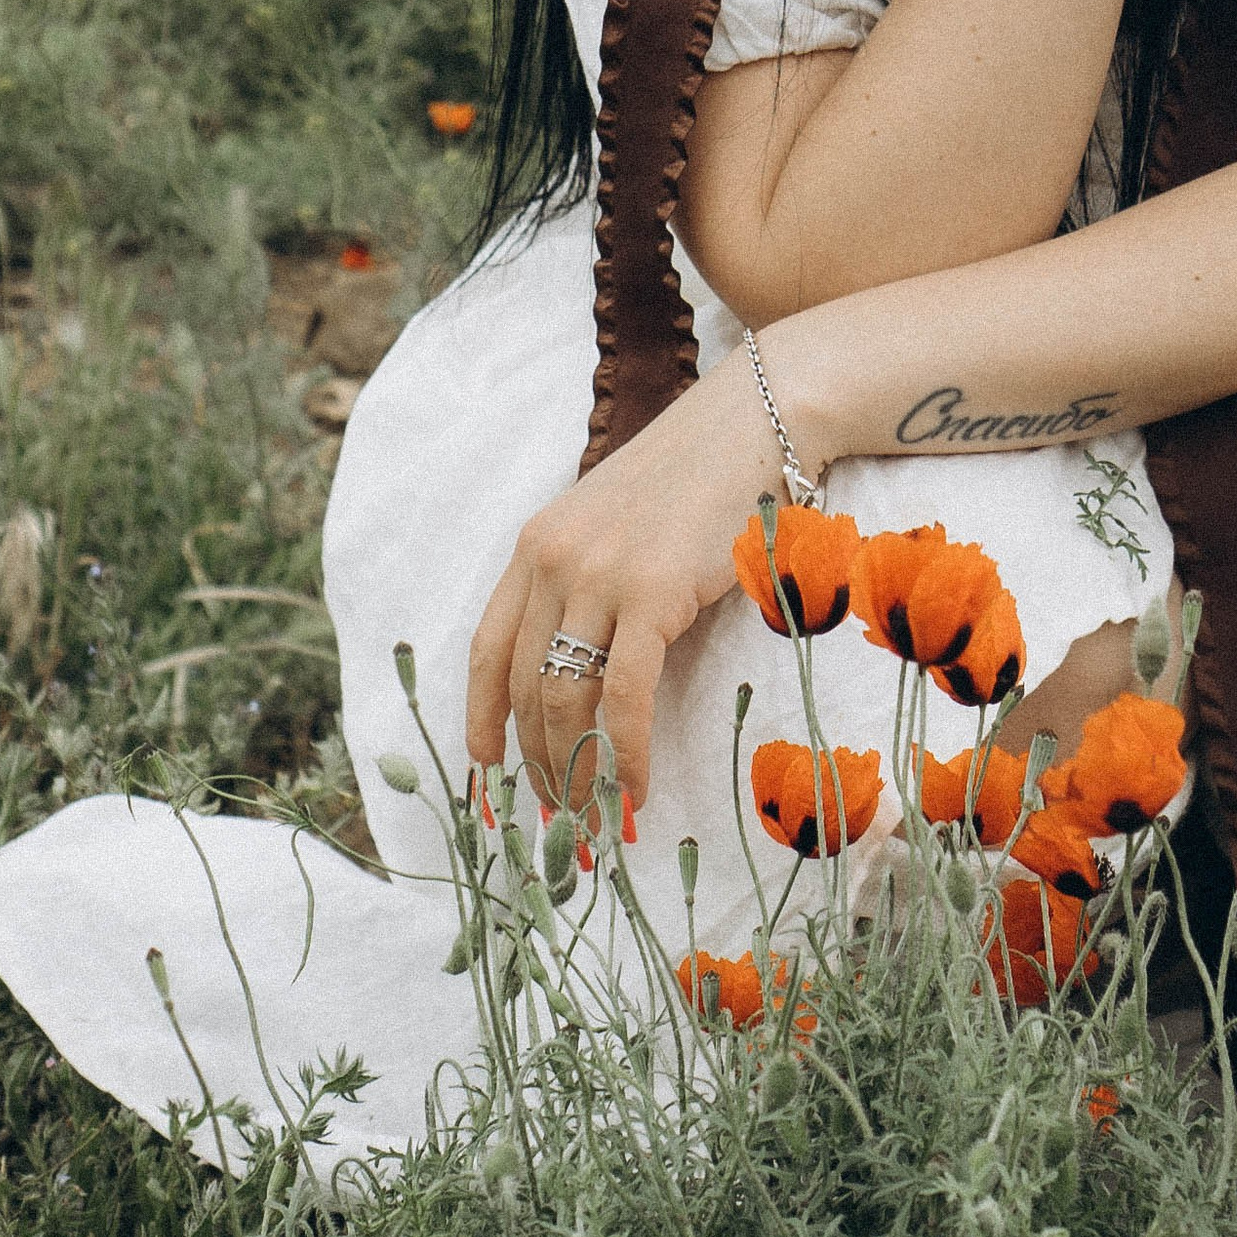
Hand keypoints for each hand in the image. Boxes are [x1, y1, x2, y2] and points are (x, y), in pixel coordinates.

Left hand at [464, 346, 781, 812]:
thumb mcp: (618, 525)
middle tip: (562, 809)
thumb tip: (590, 668)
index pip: (487, 645)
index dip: (483, 712)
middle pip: (528, 685)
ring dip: (580, 767)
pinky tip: (636, 786)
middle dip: (541, 758)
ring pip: (568, 698)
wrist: (754, 424)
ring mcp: (599, 575)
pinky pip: (624, 695)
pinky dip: (626, 751)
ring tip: (598, 811)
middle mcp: (553, 560)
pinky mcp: (652, 593)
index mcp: (536, 545)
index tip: (486, 763)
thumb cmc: (698, 478)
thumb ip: (590, 583)